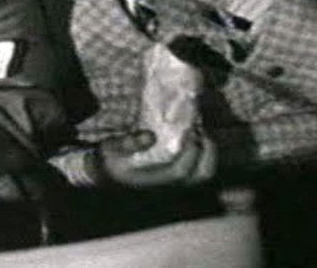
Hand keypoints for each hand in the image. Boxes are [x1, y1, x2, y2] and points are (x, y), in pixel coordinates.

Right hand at [96, 130, 216, 187]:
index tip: (190, 130)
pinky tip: (197, 138)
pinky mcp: (179, 178)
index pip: (180, 172)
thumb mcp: (111, 149)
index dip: (189, 152)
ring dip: (208, 152)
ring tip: (201, 133)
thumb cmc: (110, 160)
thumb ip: (128, 143)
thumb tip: (151, 136)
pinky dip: (204, 154)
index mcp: (153, 181)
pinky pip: (201, 169)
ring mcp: (177, 183)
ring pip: (204, 174)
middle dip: (207, 151)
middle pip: (201, 175)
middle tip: (201, 130)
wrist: (108, 174)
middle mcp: (170, 186)